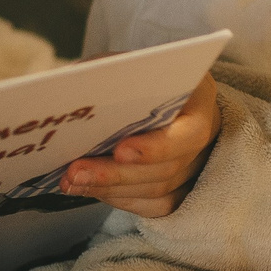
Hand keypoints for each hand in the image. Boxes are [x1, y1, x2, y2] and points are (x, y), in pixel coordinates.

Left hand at [62, 74, 220, 217]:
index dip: (156, 147)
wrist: (146, 90)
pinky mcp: (180, 187)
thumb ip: (104, 77)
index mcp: (199, 97)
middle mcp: (202, 134)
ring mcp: (195, 164)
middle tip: (76, 173)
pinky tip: (89, 189)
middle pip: (168, 168)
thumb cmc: (134, 75)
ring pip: (158, 190)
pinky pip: (153, 205)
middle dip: (116, 174)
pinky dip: (119, 199)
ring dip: (110, 189)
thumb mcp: (121, 65)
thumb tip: (68, 95)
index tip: (119, 150)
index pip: (190, 133)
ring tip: (72, 181)